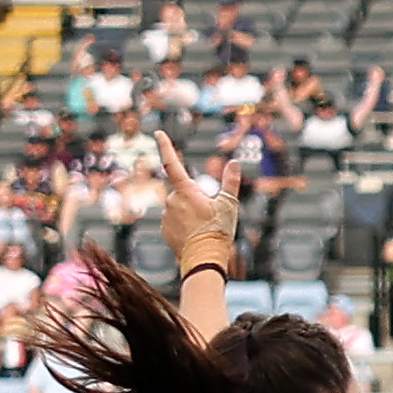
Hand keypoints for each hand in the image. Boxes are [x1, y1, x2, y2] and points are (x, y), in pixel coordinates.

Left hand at [155, 130, 239, 265]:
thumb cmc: (218, 231)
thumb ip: (230, 182)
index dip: (165, 146)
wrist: (203, 259)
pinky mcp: (164, 229)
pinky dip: (184, 225)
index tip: (158, 133)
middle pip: (183, 192)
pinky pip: (174, 221)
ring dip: (189, 213)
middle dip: (194, 199)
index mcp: (186, 190)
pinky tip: (194, 235)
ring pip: (178, 207)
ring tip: (202, 228)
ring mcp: (166, 215)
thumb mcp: (229, 205)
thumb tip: (234, 163)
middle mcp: (171, 200)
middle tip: (209, 216)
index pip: (172, 163)